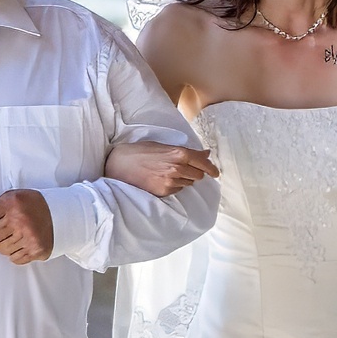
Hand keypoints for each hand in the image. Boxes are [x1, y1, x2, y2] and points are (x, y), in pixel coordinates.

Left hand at [0, 189, 53, 263]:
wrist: (61, 214)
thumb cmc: (33, 205)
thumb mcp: (14, 197)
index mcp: (12, 203)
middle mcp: (20, 220)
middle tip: (2, 231)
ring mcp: (29, 236)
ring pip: (1, 250)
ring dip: (4, 244)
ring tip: (16, 235)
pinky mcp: (36, 250)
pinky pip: (14, 258)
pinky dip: (15, 253)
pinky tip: (23, 243)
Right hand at [104, 138, 218, 196]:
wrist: (120, 164)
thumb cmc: (141, 151)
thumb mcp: (163, 146)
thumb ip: (186, 151)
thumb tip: (205, 154)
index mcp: (179, 153)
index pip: (203, 163)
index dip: (211, 169)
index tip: (215, 173)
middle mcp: (178, 167)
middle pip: (198, 175)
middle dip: (195, 173)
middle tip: (185, 170)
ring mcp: (171, 181)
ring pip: (187, 184)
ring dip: (183, 179)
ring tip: (168, 173)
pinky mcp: (163, 191)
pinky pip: (177, 190)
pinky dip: (174, 186)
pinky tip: (161, 179)